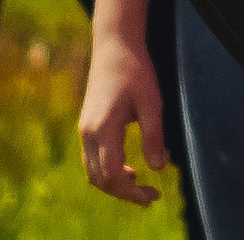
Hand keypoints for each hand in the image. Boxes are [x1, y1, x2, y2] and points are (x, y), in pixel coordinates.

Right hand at [78, 33, 169, 206]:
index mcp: (104, 128)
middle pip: (100, 179)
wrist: (113, 46)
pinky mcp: (86, 126)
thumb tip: (158, 168)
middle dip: (123, 193)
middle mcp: (88, 132)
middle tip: (150, 197)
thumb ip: (154, 136)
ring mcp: (84, 130)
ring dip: (114, 184)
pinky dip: (107, 172)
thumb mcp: (152, 102)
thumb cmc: (135, 71)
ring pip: (93, 172)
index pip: (112, 174)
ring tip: (140, 186)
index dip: (131, 191)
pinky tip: (129, 168)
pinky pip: (92, 160)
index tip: (153, 195)